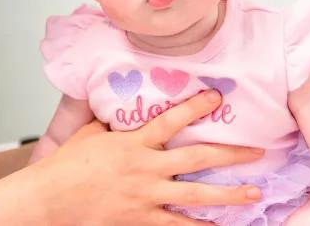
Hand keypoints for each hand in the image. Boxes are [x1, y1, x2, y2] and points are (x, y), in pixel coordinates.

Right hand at [29, 90, 263, 224]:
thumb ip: (110, 124)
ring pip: (197, 195)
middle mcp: (145, 167)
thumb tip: (119, 112)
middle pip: (197, 158)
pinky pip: (177, 225)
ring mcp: (146, 195)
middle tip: (257, 151)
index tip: (217, 97)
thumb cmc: (67, 166)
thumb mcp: (89, 135)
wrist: (52, 198)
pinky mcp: (141, 219)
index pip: (171, 120)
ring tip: (254, 193)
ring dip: (229, 194)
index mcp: (133, 142)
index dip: (196, 107)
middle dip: (230, 154)